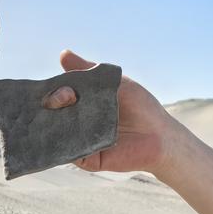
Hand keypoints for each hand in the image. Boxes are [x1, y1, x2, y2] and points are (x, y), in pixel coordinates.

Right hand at [42, 50, 178, 174]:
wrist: (160, 135)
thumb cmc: (140, 106)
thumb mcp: (112, 82)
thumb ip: (88, 70)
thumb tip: (63, 53)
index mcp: (81, 104)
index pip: (58, 95)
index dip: (55, 91)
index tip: (64, 89)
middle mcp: (76, 122)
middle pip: (53, 113)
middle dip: (53, 105)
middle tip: (65, 99)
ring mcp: (79, 142)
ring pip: (57, 133)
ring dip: (55, 124)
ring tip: (64, 114)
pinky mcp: (85, 160)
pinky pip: (69, 153)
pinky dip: (66, 144)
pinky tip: (70, 135)